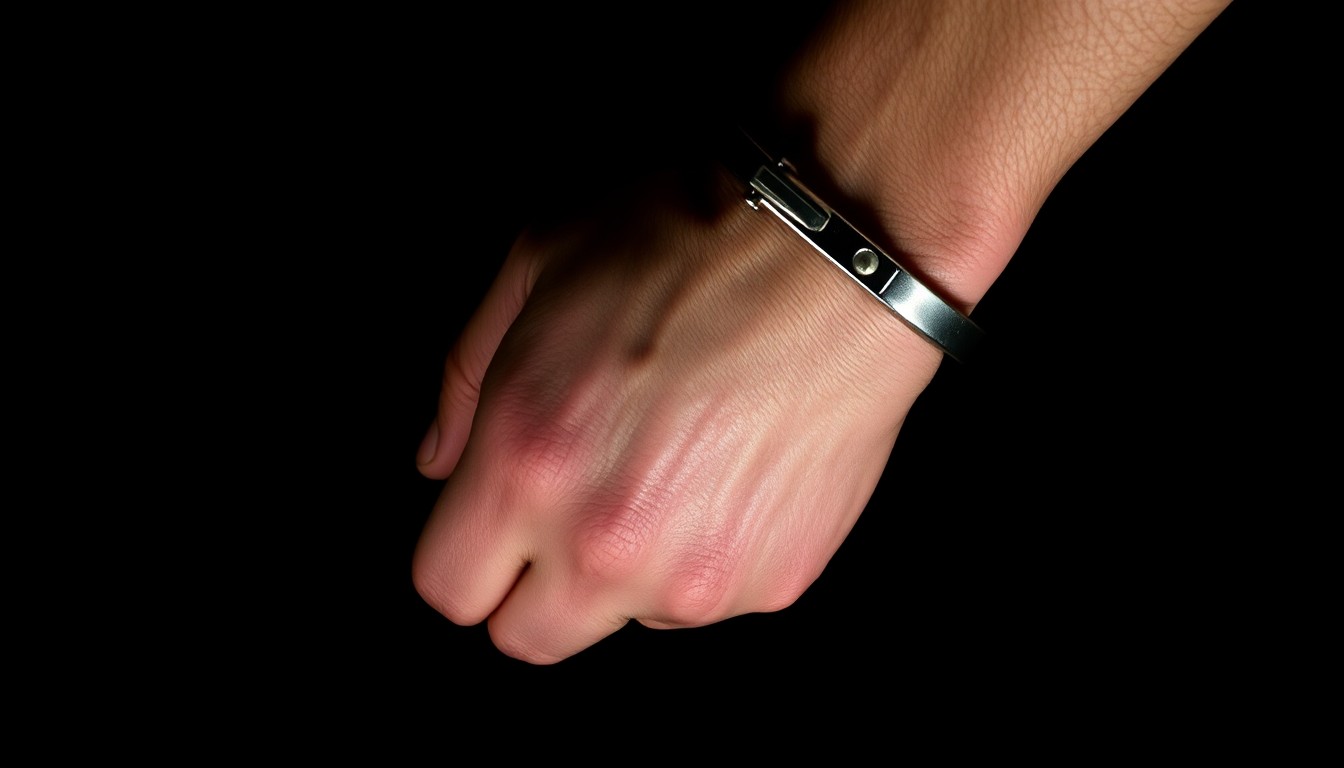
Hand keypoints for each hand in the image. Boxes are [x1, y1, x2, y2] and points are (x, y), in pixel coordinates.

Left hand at [412, 166, 945, 662]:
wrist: (839, 259)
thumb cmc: (690, 245)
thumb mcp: (535, 265)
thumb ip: (465, 379)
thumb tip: (440, 463)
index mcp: (524, 467)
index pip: (449, 589)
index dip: (466, 555)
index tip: (494, 527)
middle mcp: (602, 544)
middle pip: (528, 639)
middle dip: (535, 588)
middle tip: (576, 510)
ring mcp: (697, 576)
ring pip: (628, 620)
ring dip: (632, 570)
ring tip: (675, 468)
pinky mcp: (775, 581)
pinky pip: (717, 599)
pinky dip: (714, 553)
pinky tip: (735, 470)